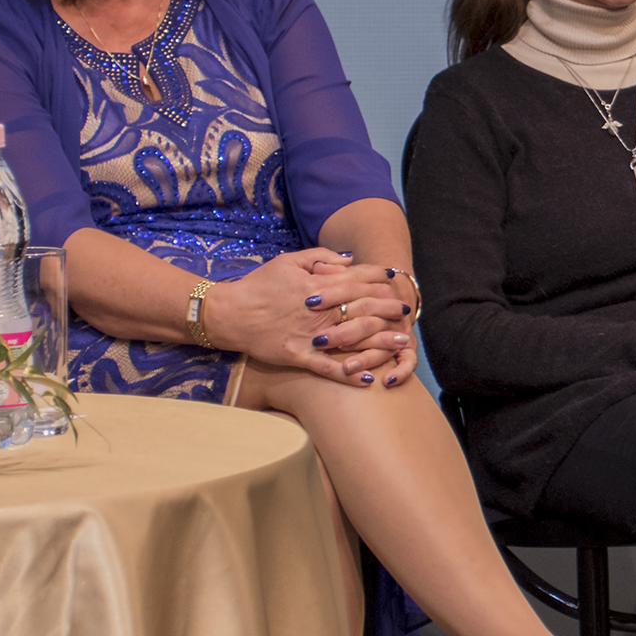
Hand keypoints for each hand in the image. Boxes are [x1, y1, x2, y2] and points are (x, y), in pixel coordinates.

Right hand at [203, 251, 414, 385]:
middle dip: (387, 308)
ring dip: (379, 340)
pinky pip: (327, 368)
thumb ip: (320, 256)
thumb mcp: (287, 261)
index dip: (377, 278)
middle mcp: (317, 310)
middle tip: (406, 311)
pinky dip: (347, 374)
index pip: (355, 279)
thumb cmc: (258, 285)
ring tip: (401, 342)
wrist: (229, 313)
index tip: (395, 280)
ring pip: (352, 338)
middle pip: (361, 307)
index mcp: (316, 285)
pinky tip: (367, 379)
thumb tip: (349, 258)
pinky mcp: (298, 355)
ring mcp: (309, 334)